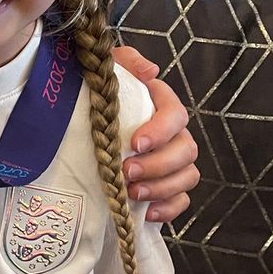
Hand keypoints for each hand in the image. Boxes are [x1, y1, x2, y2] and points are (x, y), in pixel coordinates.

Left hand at [111, 56, 199, 222]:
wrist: (85, 125)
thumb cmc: (99, 96)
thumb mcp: (107, 71)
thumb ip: (127, 62)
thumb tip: (150, 70)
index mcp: (161, 105)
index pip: (175, 115)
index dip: (160, 130)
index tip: (135, 143)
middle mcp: (174, 134)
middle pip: (186, 150)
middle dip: (158, 164)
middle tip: (127, 172)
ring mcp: (174, 162)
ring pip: (188, 176)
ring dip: (162, 187)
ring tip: (132, 192)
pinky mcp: (168, 186)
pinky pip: (182, 201)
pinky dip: (168, 209)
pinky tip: (146, 212)